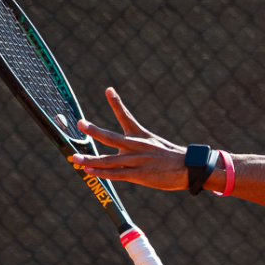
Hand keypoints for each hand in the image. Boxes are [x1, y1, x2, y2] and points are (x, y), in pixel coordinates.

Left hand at [69, 87, 188, 189]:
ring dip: (90, 160)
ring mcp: (138, 161)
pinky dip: (102, 174)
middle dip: (93, 130)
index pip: (126, 116)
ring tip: (74, 158)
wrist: (189, 168)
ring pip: (109, 160)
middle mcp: (137, 146)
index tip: (108, 89)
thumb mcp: (155, 146)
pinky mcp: (140, 175)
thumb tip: (120, 154)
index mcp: (141, 135)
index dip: (117, 103)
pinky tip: (89, 172)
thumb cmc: (172, 158)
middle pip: (111, 137)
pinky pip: (117, 175)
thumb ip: (136, 148)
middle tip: (80, 123)